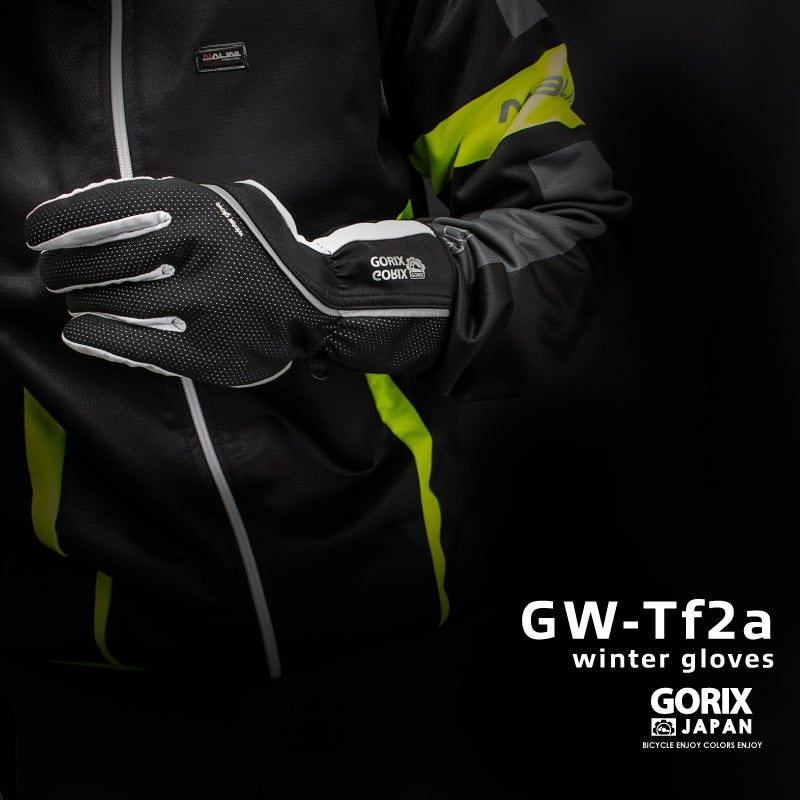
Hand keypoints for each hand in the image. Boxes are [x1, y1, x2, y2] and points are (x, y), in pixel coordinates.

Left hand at [25, 177, 454, 386]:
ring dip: (80, 300)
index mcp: (200, 212)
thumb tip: (105, 209)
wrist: (316, 303)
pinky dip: (100, 336)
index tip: (38, 234)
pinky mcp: (205, 349)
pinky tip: (80, 331)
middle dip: (65, 268)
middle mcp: (197, 256)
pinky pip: (137, 344)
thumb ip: (176, 199)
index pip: (107, 211)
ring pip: (115, 302)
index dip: (60, 224)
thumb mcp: (230, 202)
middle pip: (103, 261)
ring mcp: (200, 307)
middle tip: (53, 273)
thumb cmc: (266, 249)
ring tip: (70, 298)